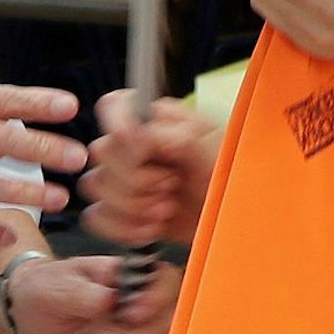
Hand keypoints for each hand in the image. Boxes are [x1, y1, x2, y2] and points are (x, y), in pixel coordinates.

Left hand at [10, 254, 180, 333]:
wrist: (33, 317)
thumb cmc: (47, 289)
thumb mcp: (55, 286)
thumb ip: (82, 292)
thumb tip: (110, 299)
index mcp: (133, 277)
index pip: (168, 283)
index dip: (157, 301)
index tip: (129, 314)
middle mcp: (147, 308)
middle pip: (172, 327)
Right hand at [80, 89, 219, 245]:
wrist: (238, 228)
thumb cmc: (233, 184)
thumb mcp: (217, 154)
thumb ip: (178, 138)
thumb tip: (141, 132)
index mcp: (158, 121)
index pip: (114, 106)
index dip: (117, 125)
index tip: (139, 149)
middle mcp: (136, 146)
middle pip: (101, 152)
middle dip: (136, 178)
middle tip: (170, 185)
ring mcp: (125, 179)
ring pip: (95, 185)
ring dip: (132, 205)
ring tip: (165, 209)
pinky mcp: (121, 211)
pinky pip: (96, 217)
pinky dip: (123, 228)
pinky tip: (151, 228)